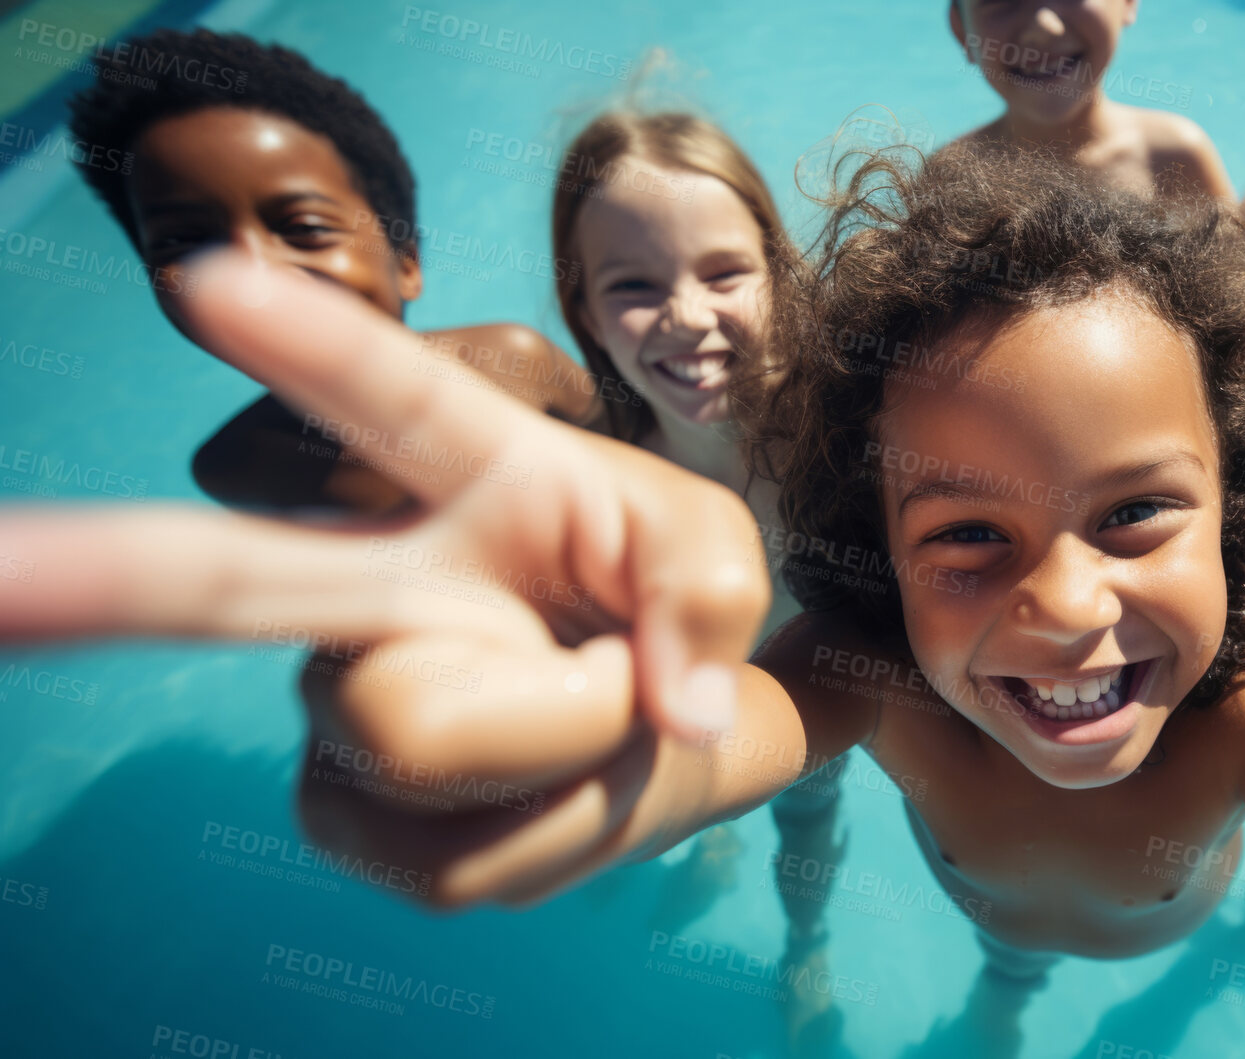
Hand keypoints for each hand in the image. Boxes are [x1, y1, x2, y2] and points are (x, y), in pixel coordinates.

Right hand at [0, 253, 770, 904]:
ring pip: (415, 733)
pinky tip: (548, 796)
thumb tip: (672, 709)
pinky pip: (450, 854)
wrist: (670, 731)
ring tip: (587, 716)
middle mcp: (375, 582)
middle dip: (90, 574)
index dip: (302, 346)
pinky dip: (548, 837)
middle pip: (221, 580)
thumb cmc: (671, 613)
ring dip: (558, 743)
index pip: (386, 399)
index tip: (203, 285)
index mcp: (471, 476)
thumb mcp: (721, 565)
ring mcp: (346, 700)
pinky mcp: (346, 811)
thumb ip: (710, 598)